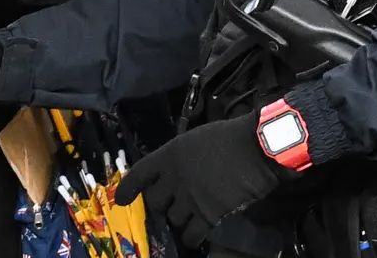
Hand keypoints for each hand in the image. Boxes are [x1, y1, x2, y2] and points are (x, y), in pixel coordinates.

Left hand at [114, 108, 299, 247]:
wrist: (255, 149)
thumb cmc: (228, 138)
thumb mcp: (194, 140)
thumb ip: (179, 157)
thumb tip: (175, 170)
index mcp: (168, 155)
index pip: (139, 173)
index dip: (129, 188)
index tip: (122, 200)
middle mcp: (173, 178)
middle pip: (155, 201)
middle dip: (160, 205)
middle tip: (170, 206)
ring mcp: (190, 198)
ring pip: (173, 218)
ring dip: (179, 219)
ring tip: (190, 215)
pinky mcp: (208, 214)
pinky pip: (191, 234)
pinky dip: (191, 238)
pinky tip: (195, 237)